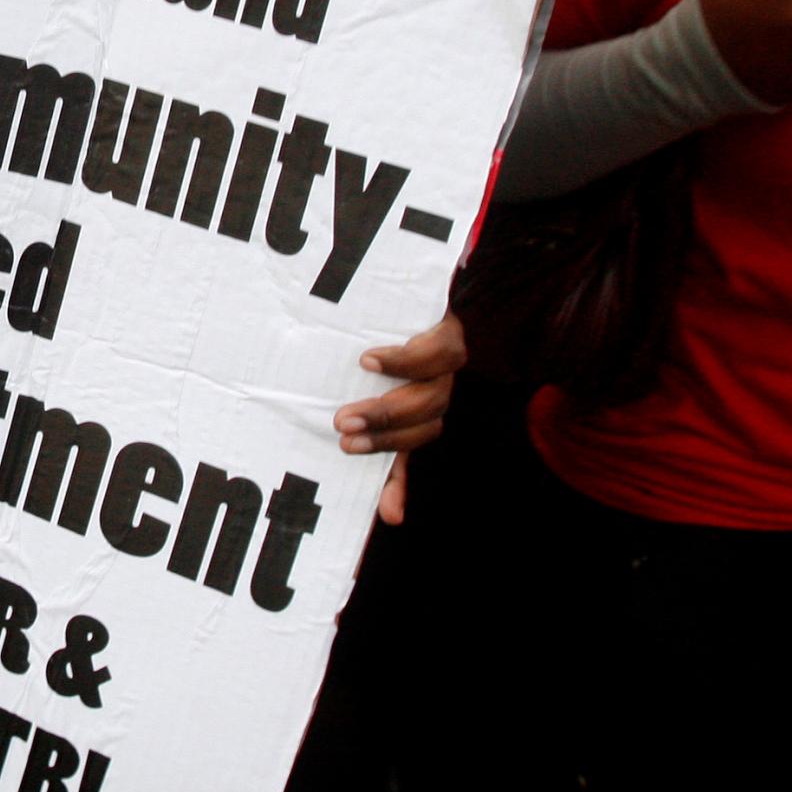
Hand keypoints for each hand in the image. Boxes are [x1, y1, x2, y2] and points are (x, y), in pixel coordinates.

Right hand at [336, 311, 464, 524]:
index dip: (399, 480)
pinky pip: (440, 353)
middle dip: (384, 431)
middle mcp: (436, 389)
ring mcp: (446, 362)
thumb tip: (378, 505)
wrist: (398, 282)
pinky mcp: (447, 328)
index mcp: (417, 410)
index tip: (386, 509)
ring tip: (351, 403)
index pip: (412, 450)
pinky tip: (370, 360)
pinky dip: (407, 361)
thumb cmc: (370, 342)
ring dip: (393, 402)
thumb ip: (364, 432)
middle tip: (343, 430)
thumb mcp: (362, 387)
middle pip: (425, 424)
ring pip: (434, 395)